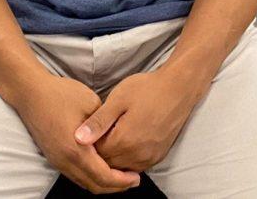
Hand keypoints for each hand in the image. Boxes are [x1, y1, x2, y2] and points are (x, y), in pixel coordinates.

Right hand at [7, 70, 141, 193]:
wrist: (30, 92)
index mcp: (76, 149)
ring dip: (103, 183)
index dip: (122, 181)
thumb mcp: (90, 103)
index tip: (137, 177)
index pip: (103, 177)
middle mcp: (65, 161)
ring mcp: (57, 161)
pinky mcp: (53, 157)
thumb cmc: (60, 94)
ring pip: (84, 183)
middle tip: (132, 180)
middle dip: (115, 187)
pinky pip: (76, 175)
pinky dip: (91, 176)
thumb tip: (118, 137)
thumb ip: (104, 125)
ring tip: (120, 175)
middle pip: (94, 186)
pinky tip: (102, 166)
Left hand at [74, 66, 205, 172]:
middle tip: (97, 132)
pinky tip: (125, 141)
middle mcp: (137, 155)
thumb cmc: (147, 89)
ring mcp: (150, 158)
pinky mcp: (158, 156)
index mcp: (124, 141)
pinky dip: (127, 158)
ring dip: (114, 157)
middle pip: (109, 164)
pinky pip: (137, 166)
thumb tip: (77, 138)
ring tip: (111, 135)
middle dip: (100, 153)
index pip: (97, 155)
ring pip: (122, 168)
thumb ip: (98, 122)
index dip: (89, 144)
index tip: (88, 130)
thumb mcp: (118, 99)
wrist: (179, 89)